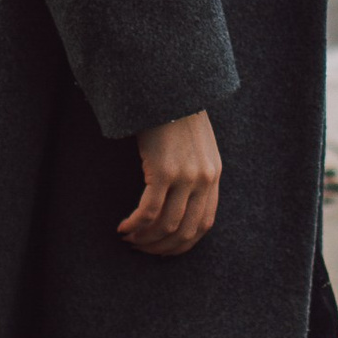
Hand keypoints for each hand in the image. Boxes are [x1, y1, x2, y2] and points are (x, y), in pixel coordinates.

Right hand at [120, 110, 220, 257]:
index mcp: (214, 175)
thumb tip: (180, 199)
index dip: (183, 244)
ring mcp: (185, 177)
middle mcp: (204, 180)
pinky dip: (135, 225)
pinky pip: (149, 211)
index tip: (164, 249)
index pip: (204, 224)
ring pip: (166, 225)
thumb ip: (195, 171)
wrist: (169, 88)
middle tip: (142, 249)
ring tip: (129, 239)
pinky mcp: (163, 171)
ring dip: (145, 239)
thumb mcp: (196, 145)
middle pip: (185, 231)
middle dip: (161, 247)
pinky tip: (123, 228)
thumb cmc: (176, 114)